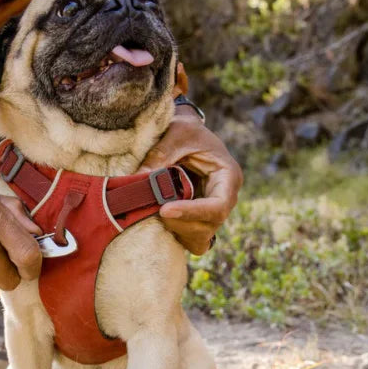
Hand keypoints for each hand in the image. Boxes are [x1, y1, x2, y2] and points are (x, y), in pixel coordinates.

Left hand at [136, 106, 242, 254]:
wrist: (185, 133)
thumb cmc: (185, 129)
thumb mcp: (176, 132)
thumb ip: (160, 154)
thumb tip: (139, 178)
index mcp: (228, 176)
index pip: (218, 206)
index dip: (192, 212)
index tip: (164, 209)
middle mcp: (224, 197)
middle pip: (209, 225)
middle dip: (180, 222)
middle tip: (153, 211)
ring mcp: (212, 211)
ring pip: (201, 236)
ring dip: (176, 229)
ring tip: (155, 212)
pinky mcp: (200, 218)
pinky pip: (194, 240)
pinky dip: (177, 235)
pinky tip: (161, 220)